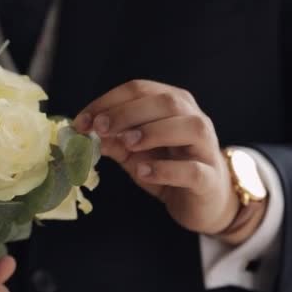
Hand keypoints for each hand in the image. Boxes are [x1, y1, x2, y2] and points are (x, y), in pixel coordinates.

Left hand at [74, 79, 239, 235]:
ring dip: (153, 131)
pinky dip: (166, 169)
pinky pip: (192, 169)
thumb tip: (85, 133)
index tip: (82, 121)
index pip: (140, 90)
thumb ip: (114, 142)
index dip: (108, 101)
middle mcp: (193, 118)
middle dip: (127, 112)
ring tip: (126, 143)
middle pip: (165, 102)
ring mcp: (206, 148)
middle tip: (99, 128)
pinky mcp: (210, 178)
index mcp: (173, 105)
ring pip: (188, 126)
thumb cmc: (169, 170)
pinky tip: (144, 171)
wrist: (204, 202)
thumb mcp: (135, 154)